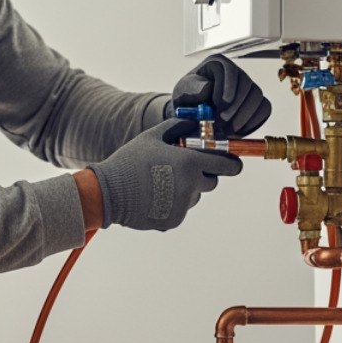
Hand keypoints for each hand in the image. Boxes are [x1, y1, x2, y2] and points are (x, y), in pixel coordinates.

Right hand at [88, 120, 242, 230]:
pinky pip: (180, 210)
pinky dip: (171, 205)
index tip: (232, 163)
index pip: (228, 166)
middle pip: (212, 182)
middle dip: (203, 175)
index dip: (232, 164)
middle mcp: (191, 186)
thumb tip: (194, 122)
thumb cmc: (130, 160)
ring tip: (160, 183)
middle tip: (183, 170)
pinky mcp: (173, 220)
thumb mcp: (152, 137)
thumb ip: (177, 127)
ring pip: (194, 197)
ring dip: (185, 190)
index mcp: (190, 163)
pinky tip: (153, 197)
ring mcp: (183, 206)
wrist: (109, 192)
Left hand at [170, 54, 271, 137]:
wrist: (195, 117)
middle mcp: (236, 73)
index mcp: (217, 64)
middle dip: (235, 106)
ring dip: (243, 117)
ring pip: (257, 97)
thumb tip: (206, 87)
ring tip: (226, 129)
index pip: (229, 70)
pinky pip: (264, 109)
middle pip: (246, 84)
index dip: (227, 88)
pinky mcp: (256, 103)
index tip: (220, 105)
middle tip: (221, 122)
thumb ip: (191, 89)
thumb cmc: (188, 102)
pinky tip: (236, 130)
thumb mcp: (183, 93)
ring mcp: (248, 88)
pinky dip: (252, 122)